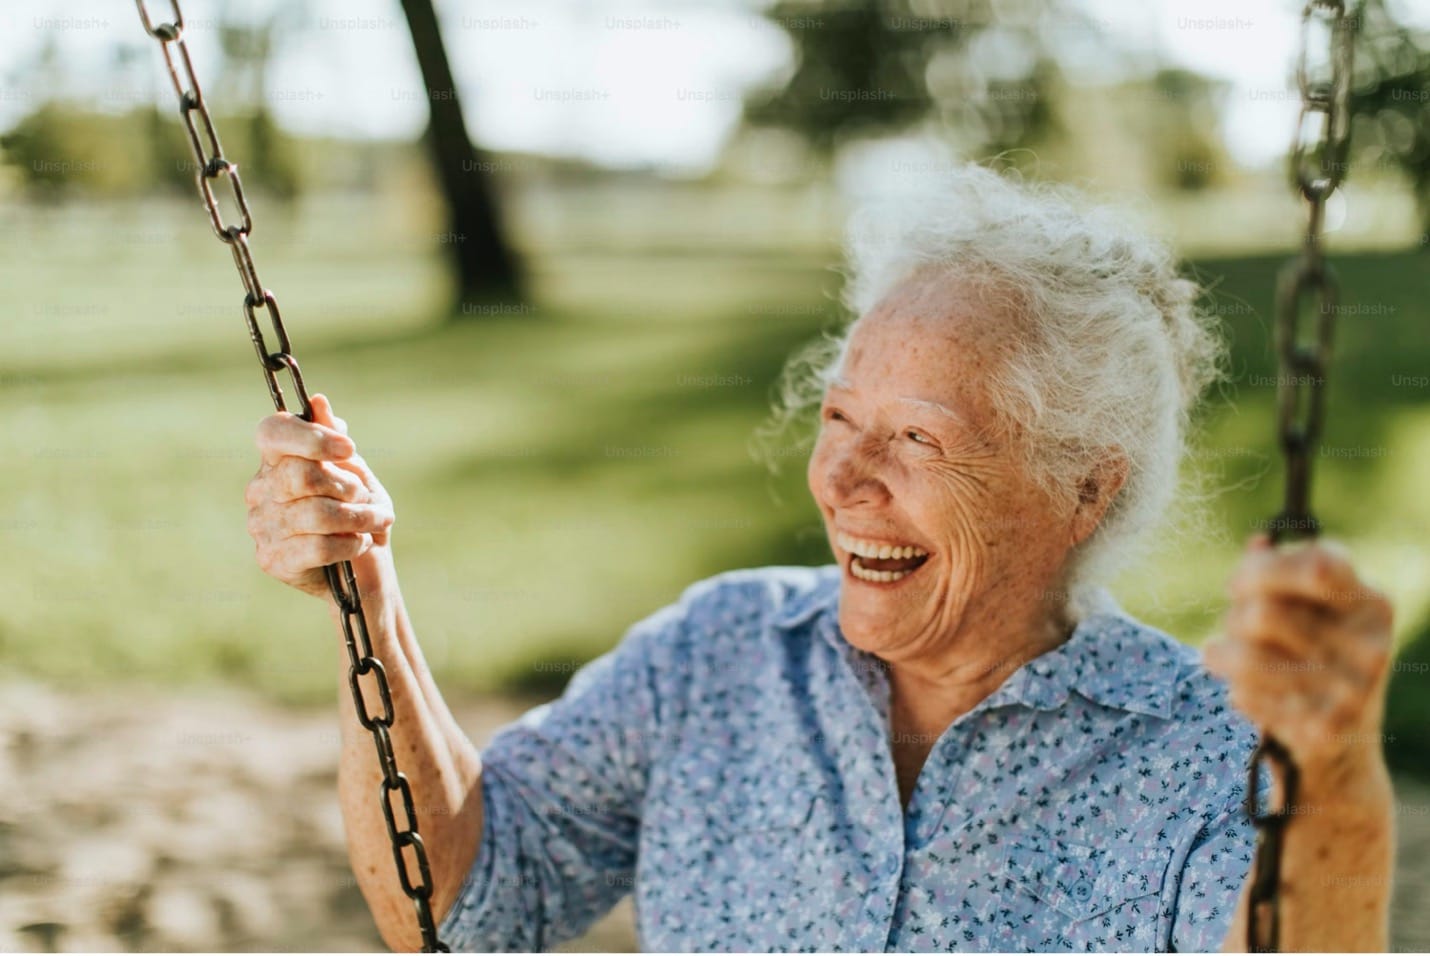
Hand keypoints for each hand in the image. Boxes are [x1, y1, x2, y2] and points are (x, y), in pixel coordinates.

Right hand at [245, 394, 395, 600]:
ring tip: (377, 521)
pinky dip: (350, 543)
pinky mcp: (272, 560)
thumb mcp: (354, 473)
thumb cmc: (358, 514)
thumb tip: (318, 402)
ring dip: (358, 517)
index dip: (311, 437)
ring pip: (314, 513)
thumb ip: (334, 440)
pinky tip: (360, 544)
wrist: (365, 568)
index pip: (272, 432)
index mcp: (276, 460)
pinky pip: (317, 546)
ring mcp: (261, 526)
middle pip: (300, 474)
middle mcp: (260, 491)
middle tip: (364, 497)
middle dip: (346, 486)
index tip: (348, 448)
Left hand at [1204, 534, 1394, 784]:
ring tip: (1227, 661)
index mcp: (1372, 604)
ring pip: (1245, 656)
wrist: (1340, 750)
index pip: (1316, 564)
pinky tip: (1255, 698)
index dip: (1261, 570)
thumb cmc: (1311, 660)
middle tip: (1236, 630)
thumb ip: (1281, 572)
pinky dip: (1238, 694)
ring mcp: (1354, 692)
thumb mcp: (1309, 610)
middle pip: (1262, 613)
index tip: (1239, 585)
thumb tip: (1259, 543)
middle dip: (1234, 619)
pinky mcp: (1325, 730)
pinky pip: (1246, 696)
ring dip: (1222, 656)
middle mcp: (1372, 646)